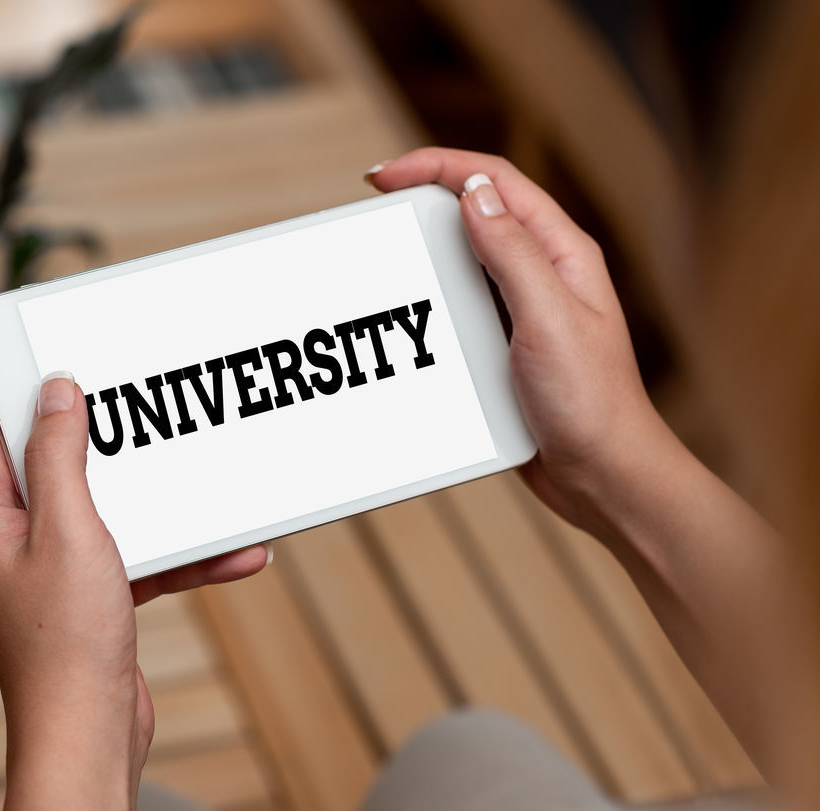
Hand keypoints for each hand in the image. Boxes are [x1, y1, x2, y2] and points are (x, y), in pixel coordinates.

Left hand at [0, 373, 268, 810]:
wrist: (91, 735)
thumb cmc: (65, 644)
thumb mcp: (68, 529)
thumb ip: (59, 456)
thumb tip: (54, 393)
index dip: (35, 387)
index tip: (75, 355)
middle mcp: (7, 535)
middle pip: (61, 460)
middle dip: (117, 441)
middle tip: (154, 407)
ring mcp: (49, 564)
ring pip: (109, 506)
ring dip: (162, 501)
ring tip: (208, 481)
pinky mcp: (90, 591)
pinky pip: (136, 551)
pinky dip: (180, 552)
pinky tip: (234, 551)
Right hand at [367, 148, 667, 531]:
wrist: (602, 475)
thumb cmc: (592, 403)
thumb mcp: (547, 318)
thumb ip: (512, 254)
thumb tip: (476, 195)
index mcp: (562, 253)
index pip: (495, 182)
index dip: (438, 167)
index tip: (385, 177)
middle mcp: (542, 273)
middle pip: (475, 213)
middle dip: (423, 201)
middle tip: (376, 211)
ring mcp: (522, 310)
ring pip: (462, 261)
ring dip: (423, 255)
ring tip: (387, 262)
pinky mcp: (504, 346)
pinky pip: (458, 309)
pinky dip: (428, 302)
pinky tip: (409, 317)